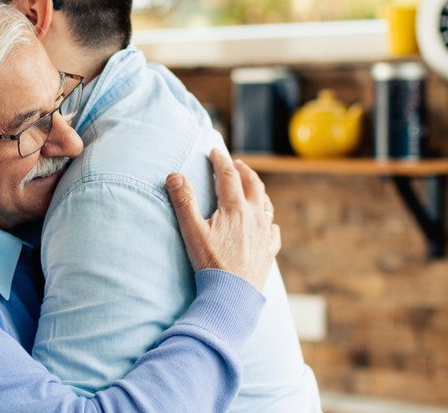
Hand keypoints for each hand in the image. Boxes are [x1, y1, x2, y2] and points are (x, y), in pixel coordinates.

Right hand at [165, 148, 279, 290]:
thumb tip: (174, 176)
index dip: (221, 161)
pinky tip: (266, 223)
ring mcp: (264, 233)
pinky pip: (273, 230)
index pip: (228, 176)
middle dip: (243, 171)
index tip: (214, 151)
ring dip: (257, 191)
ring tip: (250, 187)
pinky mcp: (268, 250)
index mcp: (235, 208)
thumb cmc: (210, 263)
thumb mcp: (192, 231)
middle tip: (235, 164)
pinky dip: (268, 220)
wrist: (233, 295)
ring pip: (266, 204)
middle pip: (253, 185)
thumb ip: (183, 201)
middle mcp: (254, 216)